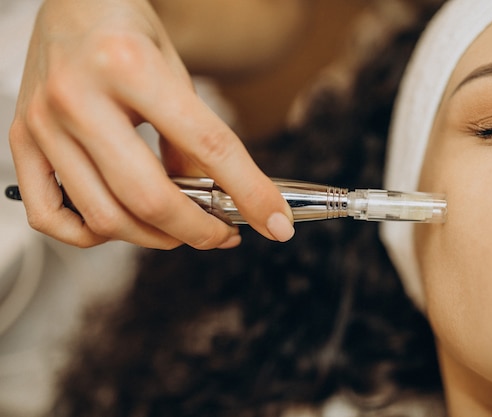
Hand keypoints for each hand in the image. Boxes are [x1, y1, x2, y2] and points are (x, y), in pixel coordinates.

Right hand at [9, 0, 293, 249]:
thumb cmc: (126, 31)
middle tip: (221, 234)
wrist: (72, 3)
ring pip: (104, 217)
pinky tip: (120, 223)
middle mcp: (77, 97)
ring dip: (154, 238)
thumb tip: (214, 199)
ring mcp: (41, 124)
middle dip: (198, 231)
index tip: (275, 223)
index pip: (208, 146)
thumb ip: (193, 139)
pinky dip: (91, 235)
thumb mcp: (175, 73)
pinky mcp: (20, 141)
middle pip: (149, 198)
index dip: (250, 193)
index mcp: (128, 66)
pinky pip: (50, 217)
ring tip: (178, 228)